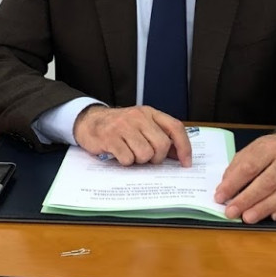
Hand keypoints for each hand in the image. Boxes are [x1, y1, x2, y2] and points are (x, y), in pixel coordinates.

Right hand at [73, 105, 192, 166]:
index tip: (186, 163)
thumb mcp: (141, 126)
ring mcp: (123, 126)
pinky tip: (119, 154)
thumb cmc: (119, 127)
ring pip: (145, 154)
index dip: (184, 147)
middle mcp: (138, 117)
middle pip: (162, 144)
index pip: (175, 127)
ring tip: (130, 153)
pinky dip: (125, 162)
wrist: (89, 121)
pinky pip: (128, 159)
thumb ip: (160, 136)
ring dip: (139, 160)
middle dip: (156, 158)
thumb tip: (179, 155)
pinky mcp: (110, 137)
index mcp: (149, 113)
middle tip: (146, 158)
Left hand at [214, 131, 275, 223]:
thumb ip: (238, 167)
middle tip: (232, 212)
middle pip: (267, 182)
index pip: (250, 166)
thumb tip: (224, 188)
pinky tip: (274, 217)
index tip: (220, 197)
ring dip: (264, 208)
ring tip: (248, 218)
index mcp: (269, 147)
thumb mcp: (252, 149)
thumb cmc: (271, 149)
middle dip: (247, 199)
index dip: (233, 183)